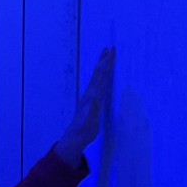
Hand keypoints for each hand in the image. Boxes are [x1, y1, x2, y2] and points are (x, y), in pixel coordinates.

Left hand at [55, 46, 114, 164]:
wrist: (75, 137)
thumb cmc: (85, 131)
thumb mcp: (90, 122)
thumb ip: (93, 110)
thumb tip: (96, 98)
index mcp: (93, 95)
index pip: (101, 76)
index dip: (107, 63)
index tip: (112, 51)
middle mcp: (90, 93)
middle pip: (98, 73)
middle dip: (104, 60)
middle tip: (109, 48)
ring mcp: (89, 97)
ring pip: (96, 77)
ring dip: (101, 66)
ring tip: (104, 57)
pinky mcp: (90, 101)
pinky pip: (97, 84)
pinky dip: (100, 76)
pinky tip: (101, 76)